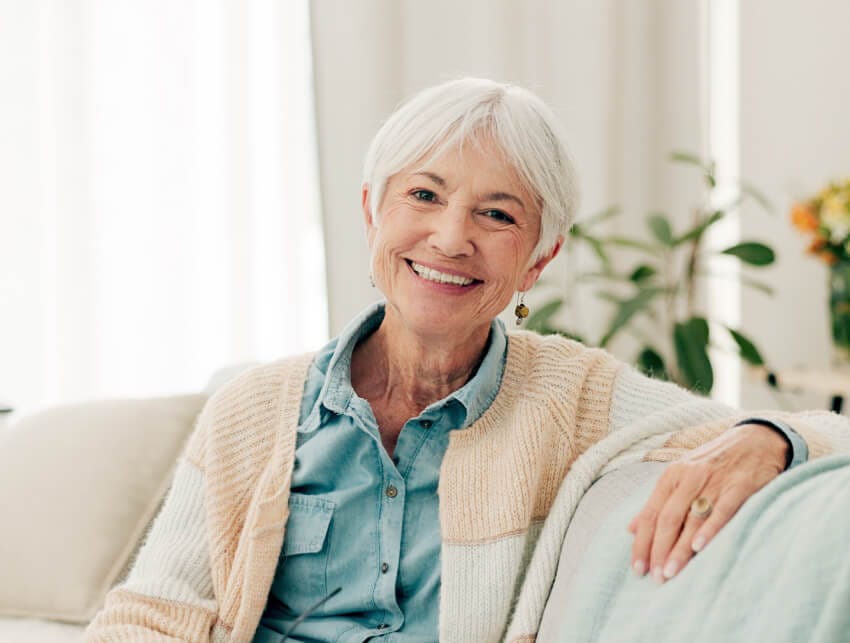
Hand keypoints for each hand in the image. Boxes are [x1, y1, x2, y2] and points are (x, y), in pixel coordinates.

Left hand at [627, 423, 787, 582]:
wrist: (755, 439)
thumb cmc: (714, 463)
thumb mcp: (681, 476)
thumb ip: (658, 502)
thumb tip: (630, 528)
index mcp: (671, 476)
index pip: (650, 513)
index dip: (642, 542)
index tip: (637, 568)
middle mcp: (688, 477)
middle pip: (668, 518)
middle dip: (659, 549)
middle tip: (655, 577)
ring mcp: (713, 481)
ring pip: (691, 518)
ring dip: (680, 548)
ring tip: (672, 572)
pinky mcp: (739, 485)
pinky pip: (723, 509)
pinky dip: (710, 528)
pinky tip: (701, 547)